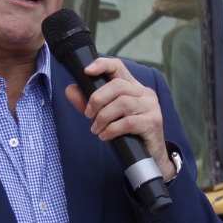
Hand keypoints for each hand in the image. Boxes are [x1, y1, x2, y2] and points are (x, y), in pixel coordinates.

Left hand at [63, 57, 175, 180]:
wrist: (149, 157)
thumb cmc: (127, 134)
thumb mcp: (104, 116)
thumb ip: (88, 103)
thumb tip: (70, 89)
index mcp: (132, 87)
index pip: (118, 67)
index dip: (102, 65)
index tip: (87, 71)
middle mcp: (144, 93)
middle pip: (117, 85)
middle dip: (97, 99)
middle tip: (89, 115)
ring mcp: (150, 107)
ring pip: (122, 103)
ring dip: (103, 117)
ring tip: (97, 129)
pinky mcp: (153, 122)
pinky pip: (128, 122)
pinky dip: (112, 129)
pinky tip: (105, 136)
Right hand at [153, 0, 198, 19]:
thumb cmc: (192, 9)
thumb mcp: (185, 15)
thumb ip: (173, 13)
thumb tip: (160, 11)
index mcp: (197, 4)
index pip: (181, 5)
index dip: (169, 7)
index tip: (159, 9)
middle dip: (164, 2)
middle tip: (154, 7)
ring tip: (157, 2)